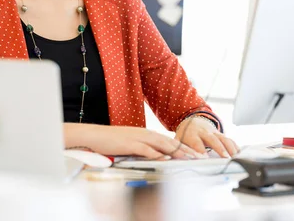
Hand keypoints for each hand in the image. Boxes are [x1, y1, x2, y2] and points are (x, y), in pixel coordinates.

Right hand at [64, 123, 201, 159]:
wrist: (95, 136)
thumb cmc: (111, 141)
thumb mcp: (131, 143)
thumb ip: (144, 148)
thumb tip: (157, 156)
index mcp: (146, 134)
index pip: (168, 140)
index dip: (182, 147)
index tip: (194, 154)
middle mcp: (144, 134)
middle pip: (169, 141)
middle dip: (185, 149)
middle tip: (198, 156)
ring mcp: (137, 138)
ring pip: (161, 144)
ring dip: (175, 151)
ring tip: (188, 158)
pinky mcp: (129, 144)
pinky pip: (145, 149)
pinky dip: (156, 154)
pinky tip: (164, 158)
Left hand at [174, 116, 239, 157]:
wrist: (192, 121)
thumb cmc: (185, 135)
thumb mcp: (179, 140)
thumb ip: (179, 149)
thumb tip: (176, 161)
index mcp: (192, 134)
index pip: (196, 142)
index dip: (201, 150)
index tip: (205, 158)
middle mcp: (204, 132)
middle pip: (213, 139)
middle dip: (219, 148)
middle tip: (225, 158)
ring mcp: (214, 133)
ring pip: (224, 139)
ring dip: (230, 148)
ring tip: (236, 158)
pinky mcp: (221, 135)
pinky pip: (230, 140)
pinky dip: (236, 147)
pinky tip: (240, 154)